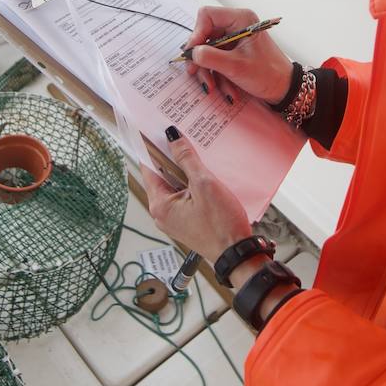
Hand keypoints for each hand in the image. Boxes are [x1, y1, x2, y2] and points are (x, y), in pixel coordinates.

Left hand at [140, 126, 250, 260]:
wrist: (237, 254)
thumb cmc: (221, 225)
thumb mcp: (204, 185)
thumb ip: (187, 159)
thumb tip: (172, 138)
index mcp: (160, 205)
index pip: (148, 168)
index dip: (150, 148)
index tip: (154, 131)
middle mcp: (162, 214)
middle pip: (161, 177)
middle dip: (170, 158)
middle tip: (179, 138)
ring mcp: (175, 219)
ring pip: (174, 186)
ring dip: (183, 170)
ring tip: (194, 153)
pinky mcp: (188, 222)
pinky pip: (184, 196)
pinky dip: (190, 184)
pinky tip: (203, 174)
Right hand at [183, 6, 293, 103]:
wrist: (284, 88)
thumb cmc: (268, 74)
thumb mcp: (236, 67)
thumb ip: (211, 58)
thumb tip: (192, 53)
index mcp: (240, 19)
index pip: (207, 16)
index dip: (196, 33)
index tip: (192, 52)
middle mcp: (236, 25)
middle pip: (205, 35)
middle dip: (201, 59)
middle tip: (195, 73)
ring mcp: (234, 39)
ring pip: (208, 51)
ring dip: (210, 72)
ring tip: (215, 88)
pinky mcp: (233, 52)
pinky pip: (216, 60)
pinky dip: (218, 75)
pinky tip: (227, 89)